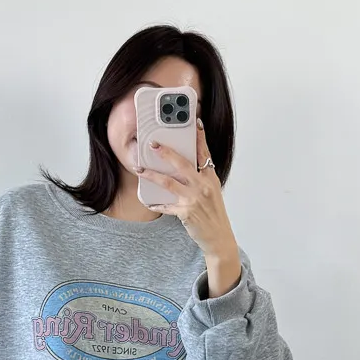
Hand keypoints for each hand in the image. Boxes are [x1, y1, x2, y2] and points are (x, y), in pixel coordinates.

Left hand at [141, 118, 242, 295]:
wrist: (219, 237)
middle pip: (183, 164)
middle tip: (153, 144)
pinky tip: (147, 200)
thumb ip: (201, 178)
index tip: (196, 122)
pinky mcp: (185, 212)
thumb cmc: (214, 214)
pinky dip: (155, 203)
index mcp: (211, 178)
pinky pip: (166, 205)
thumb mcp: (212, 192)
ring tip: (140, 168)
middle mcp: (203, 186)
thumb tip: (183, 167)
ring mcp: (194, 199)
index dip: (200, 138)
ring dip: (152, 174)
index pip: (205, 154)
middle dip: (166, 153)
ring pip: (169, 182)